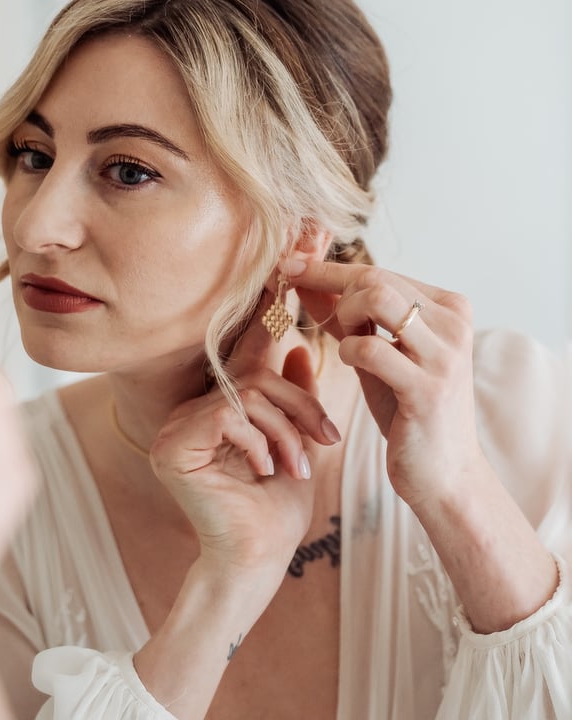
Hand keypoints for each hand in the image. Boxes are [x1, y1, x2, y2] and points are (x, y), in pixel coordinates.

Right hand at [149, 292, 338, 583]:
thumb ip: (293, 396)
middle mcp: (189, 411)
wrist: (260, 557)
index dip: (265, 323)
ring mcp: (175, 428)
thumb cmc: (277, 505)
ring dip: (285, 430)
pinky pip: (228, 416)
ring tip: (299, 465)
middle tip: (326, 438)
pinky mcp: (172, 445)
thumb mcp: (296, 441)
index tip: (286, 282)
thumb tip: (297, 347)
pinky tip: (267, 470)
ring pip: (245, 395)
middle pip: (251, 376)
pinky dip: (260, 441)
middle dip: (298, 404)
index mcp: (216, 407)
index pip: (243, 359)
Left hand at [288, 259, 483, 508]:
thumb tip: (305, 278)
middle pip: (374, 277)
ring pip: (375, 298)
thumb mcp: (374, 355)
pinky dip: (348, 351)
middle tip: (314, 315)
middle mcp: (453, 322)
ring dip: (344, 317)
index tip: (288, 266)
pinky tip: (351, 364)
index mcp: (447, 307)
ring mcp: (444, 354)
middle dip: (328, 288)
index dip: (327, 269)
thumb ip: (346, 317)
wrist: (443, 474)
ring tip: (344, 343)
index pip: (379, 271)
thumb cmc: (407, 410)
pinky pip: (369, 348)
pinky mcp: (428, 388)